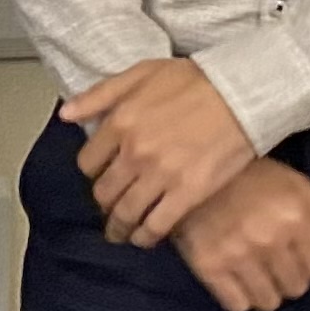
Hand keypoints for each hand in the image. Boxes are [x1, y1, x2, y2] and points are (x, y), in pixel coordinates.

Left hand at [61, 57, 255, 246]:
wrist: (243, 93)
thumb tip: (66, 114)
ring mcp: (160, 175)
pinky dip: (146, 236)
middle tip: (110, 208)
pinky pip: (156, 225)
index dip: (93, 172)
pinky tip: (145, 238)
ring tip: (120, 232)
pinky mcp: (188, 193)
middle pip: (104, 191)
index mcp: (120, 123)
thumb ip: (99, 94)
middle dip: (104, 202)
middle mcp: (134, 153)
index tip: (101, 176)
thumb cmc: (196, 79)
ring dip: (119, 227)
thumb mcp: (141, 73)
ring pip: (126, 213)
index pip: (88, 162)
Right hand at [171, 159, 309, 310]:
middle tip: (272, 259)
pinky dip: (238, 297)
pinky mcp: (208, 266)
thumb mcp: (299, 186)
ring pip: (269, 302)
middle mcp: (270, 238)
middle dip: (289, 276)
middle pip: (297, 288)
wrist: (192, 173)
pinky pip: (237, 305)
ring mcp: (237, 254)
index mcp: (296, 215)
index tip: (295, 250)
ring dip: (265, 291)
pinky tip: (234, 278)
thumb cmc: (253, 178)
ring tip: (254, 270)